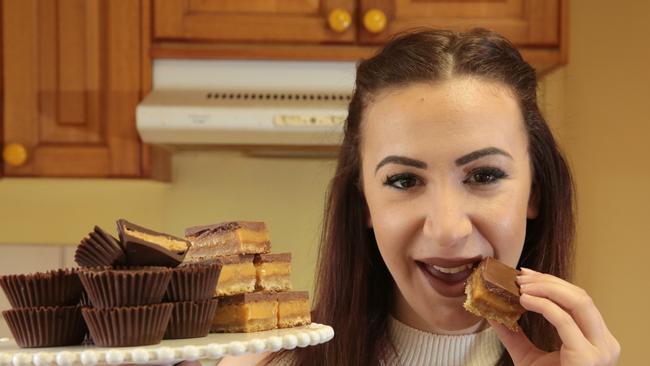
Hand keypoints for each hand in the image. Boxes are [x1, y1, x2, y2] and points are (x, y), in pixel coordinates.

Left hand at [489, 268, 619, 365]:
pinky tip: (525, 301)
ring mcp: (600, 350)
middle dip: (548, 281)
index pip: (577, 299)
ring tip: (521, 287)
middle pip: (580, 296)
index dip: (551, 282)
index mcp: (596, 339)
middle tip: (520, 278)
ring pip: (578, 302)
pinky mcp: (587, 357)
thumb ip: (513, 334)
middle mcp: (604, 342)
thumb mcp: (527, 357)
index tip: (525, 274)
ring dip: (547, 288)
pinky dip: (544, 305)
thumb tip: (491, 312)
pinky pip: (565, 321)